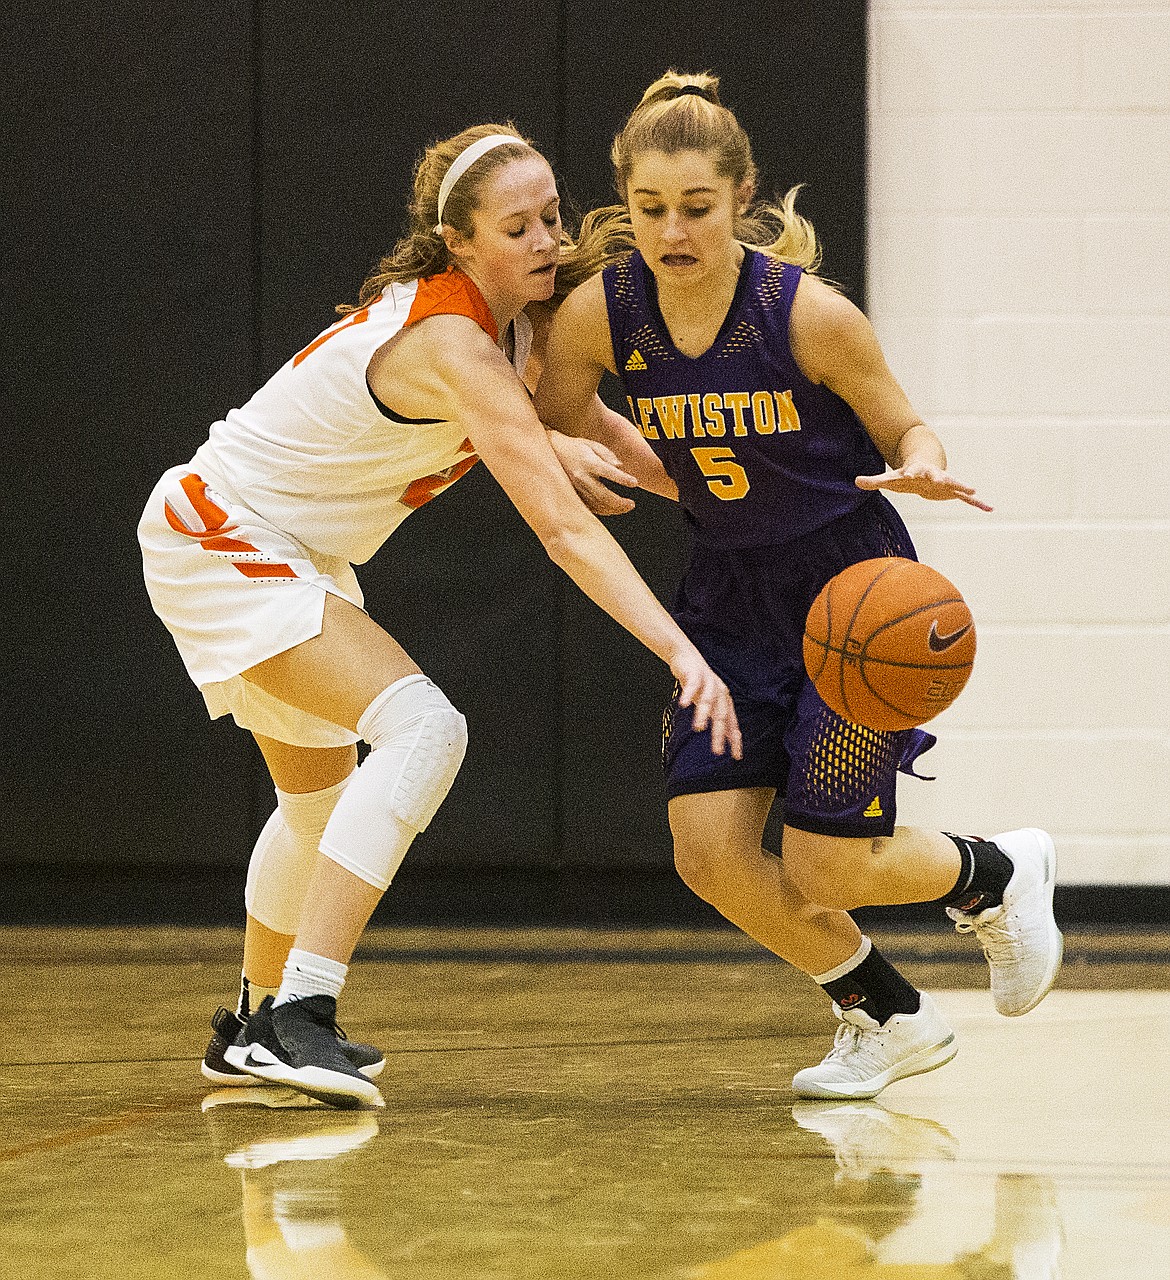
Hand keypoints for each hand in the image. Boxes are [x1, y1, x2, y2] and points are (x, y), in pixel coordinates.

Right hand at [547, 431, 638, 515]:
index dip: (623, 479)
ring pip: (597, 505)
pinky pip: (590, 507)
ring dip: (613, 509)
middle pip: (603, 495)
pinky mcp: (573, 495)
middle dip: (620, 503)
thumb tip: (620, 466)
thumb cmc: (575, 447)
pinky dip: (603, 510)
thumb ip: (607, 454)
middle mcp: (582, 477)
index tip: (635, 483)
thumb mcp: (592, 445)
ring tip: (625, 507)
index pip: (609, 472)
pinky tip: (612, 509)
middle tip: (632, 504)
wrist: (551, 453)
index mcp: (588, 462)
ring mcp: (576, 489)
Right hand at [670, 647, 742, 759]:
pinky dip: (688, 694)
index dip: (734, 740)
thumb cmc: (698, 682)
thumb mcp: (707, 701)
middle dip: (720, 734)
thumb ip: (715, 716)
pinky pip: (692, 685)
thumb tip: (723, 737)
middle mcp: (719, 692)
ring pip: (707, 701)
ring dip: (703, 714)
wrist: (686, 657)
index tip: (736, 756)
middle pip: (721, 715)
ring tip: (699, 728)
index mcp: (724, 701)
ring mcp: (708, 682)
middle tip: (717, 751)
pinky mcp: (695, 674)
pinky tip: (684, 704)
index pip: (732, 723)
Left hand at [855, 464, 992, 511]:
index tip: (909, 472)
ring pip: (955, 485)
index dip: (911, 472)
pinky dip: (977, 503)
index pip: (913, 471)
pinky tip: (989, 508)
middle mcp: (933, 476)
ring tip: (974, 491)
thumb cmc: (905, 475)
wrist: (924, 466)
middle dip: (940, 478)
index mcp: (917, 472)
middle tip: (943, 479)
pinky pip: (966, 499)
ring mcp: (944, 483)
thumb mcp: (889, 479)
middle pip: (937, 476)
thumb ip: (873, 481)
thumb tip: (855, 481)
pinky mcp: (952, 491)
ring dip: (963, 488)